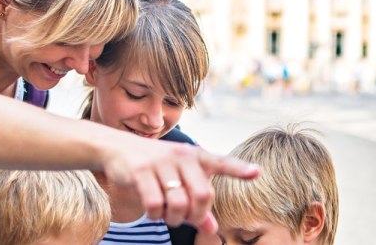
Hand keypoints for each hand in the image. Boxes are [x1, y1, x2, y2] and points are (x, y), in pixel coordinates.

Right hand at [99, 134, 259, 231]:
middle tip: (186, 219)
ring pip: (179, 203)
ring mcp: (161, 162)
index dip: (239, 169)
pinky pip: (155, 203)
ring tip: (168, 216)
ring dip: (174, 218)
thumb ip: (196, 202)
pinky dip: (155, 215)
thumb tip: (212, 228)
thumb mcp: (179, 179)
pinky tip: (153, 211)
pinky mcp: (141, 171)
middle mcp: (182, 156)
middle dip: (197, 215)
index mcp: (196, 156)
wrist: (118, 147)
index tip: (257, 173)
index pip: (222, 162)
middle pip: (203, 195)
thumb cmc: (156, 166)